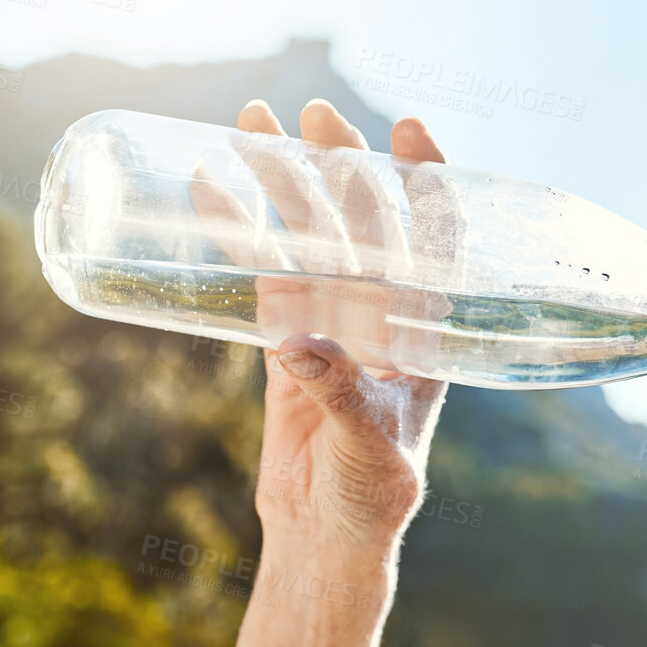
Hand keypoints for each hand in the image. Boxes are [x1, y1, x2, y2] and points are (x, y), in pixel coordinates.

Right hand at [202, 98, 456, 551]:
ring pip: (309, 232)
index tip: (414, 129)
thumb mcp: (369, 446)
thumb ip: (340, 395)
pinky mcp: (282, 333)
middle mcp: (383, 312)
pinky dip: (236, 229)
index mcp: (424, 330)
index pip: (439, 240)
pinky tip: (208, 186)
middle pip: (367, 218)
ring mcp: (331, 317)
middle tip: (316, 114)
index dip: (431, 182)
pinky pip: (260, 269)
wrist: (327, 532)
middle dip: (344, 162)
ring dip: (284, 179)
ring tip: (251, 122)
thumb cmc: (372, 494)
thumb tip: (300, 343)